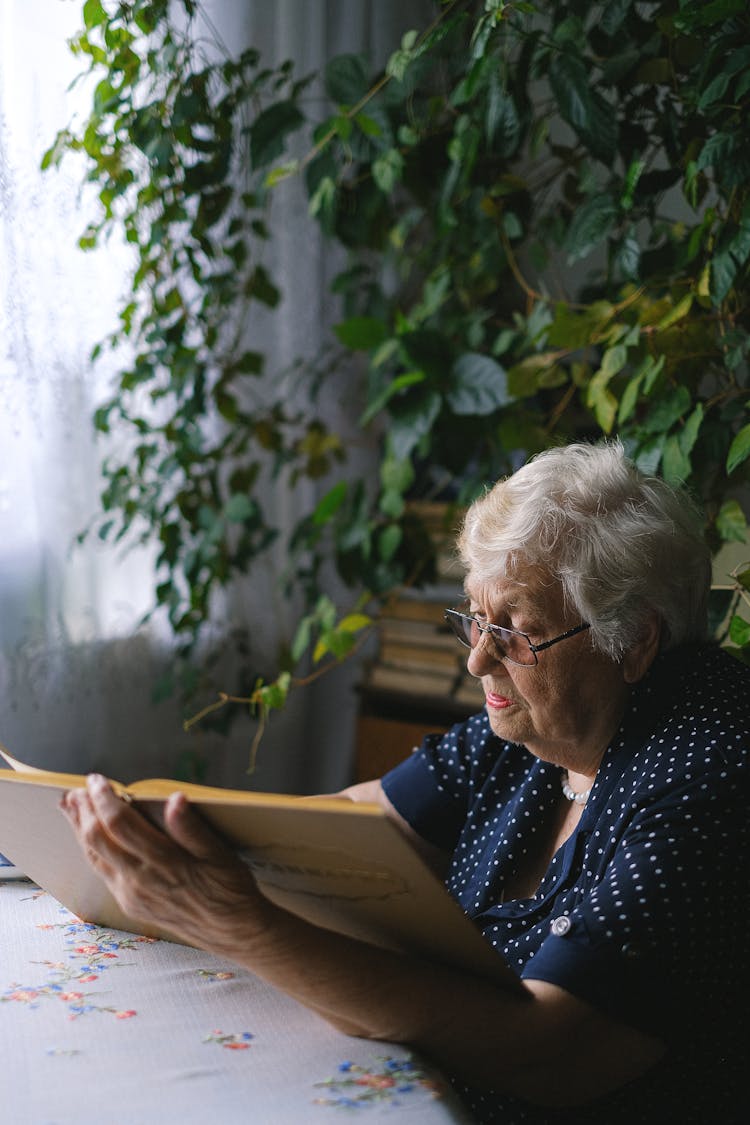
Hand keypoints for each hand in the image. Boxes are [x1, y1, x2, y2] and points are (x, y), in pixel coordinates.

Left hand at [60, 774, 275, 956]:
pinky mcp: (132, 905)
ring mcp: (132, 895)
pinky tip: (91, 841)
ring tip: (70, 809)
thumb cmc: (230, 889)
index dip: (104, 799)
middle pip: (98, 840)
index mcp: (162, 862)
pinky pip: (103, 873)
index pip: (120, 823)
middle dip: (83, 812)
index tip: (98, 780)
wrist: (232, 932)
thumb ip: (192, 828)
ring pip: (95, 858)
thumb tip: (176, 799)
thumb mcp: (220, 854)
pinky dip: (91, 851)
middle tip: (74, 791)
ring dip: (80, 831)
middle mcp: (140, 880)